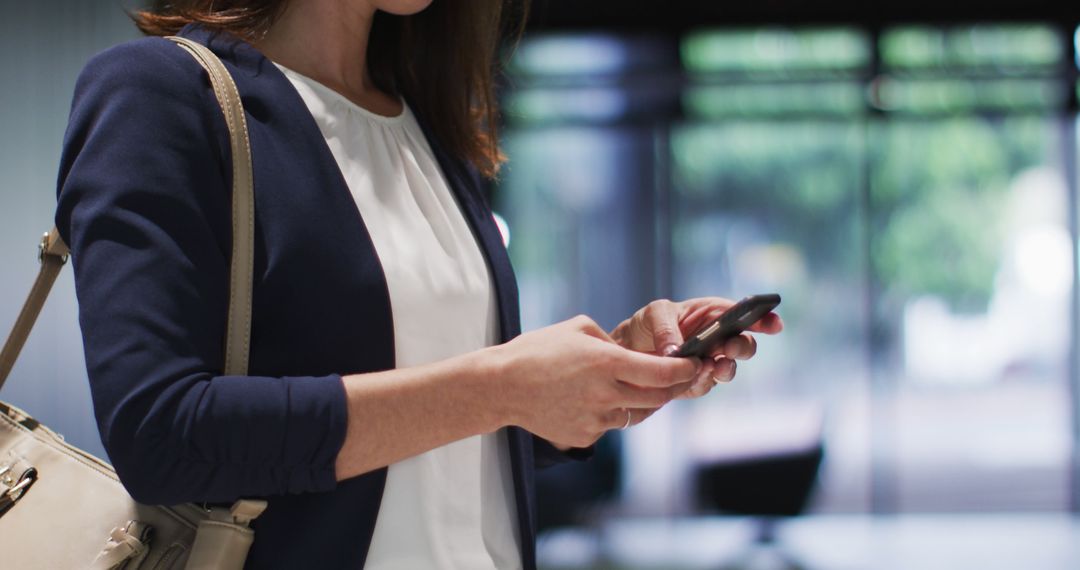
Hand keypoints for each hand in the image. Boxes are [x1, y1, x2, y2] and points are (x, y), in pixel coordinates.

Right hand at [492, 315, 702, 448]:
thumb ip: (612, 340)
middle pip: (659, 398)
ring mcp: (596, 418)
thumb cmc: (538, 350)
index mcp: (608, 363)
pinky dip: (612, 412)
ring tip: (636, 386)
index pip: (663, 372)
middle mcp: (606, 394)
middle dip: (675, 387)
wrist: (502, 386)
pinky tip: (594, 399)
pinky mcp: (585, 436)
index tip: (694, 364)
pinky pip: (611, 425)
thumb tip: (631, 354)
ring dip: (644, 401)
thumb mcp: (578, 328)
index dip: (685, 370)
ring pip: (637, 413)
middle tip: (682, 377)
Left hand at [610, 297, 782, 397]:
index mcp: (711, 315)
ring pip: (728, 369)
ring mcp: (708, 363)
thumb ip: (667, 328)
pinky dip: (701, 382)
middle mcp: (715, 340)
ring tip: (715, 366)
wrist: (625, 353)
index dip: (762, 319)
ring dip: (725, 368)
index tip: (773, 324)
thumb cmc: (645, 325)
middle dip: (742, 347)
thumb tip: (676, 351)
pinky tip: (694, 376)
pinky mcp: (694, 383)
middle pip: (742, 345)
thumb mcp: (653, 315)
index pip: (742, 315)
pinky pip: (705, 385)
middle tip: (731, 348)